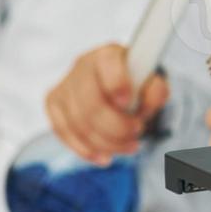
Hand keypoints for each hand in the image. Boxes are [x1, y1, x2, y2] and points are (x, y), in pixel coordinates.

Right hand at [45, 44, 167, 166]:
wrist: (118, 85)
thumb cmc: (137, 84)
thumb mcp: (154, 84)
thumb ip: (156, 91)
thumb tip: (148, 103)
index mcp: (109, 54)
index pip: (107, 64)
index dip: (117, 84)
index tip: (128, 103)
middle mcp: (82, 66)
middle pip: (91, 103)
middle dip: (117, 127)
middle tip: (137, 133)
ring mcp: (65, 84)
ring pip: (79, 122)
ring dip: (107, 142)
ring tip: (129, 146)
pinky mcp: (54, 103)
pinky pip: (63, 132)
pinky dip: (86, 149)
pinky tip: (104, 156)